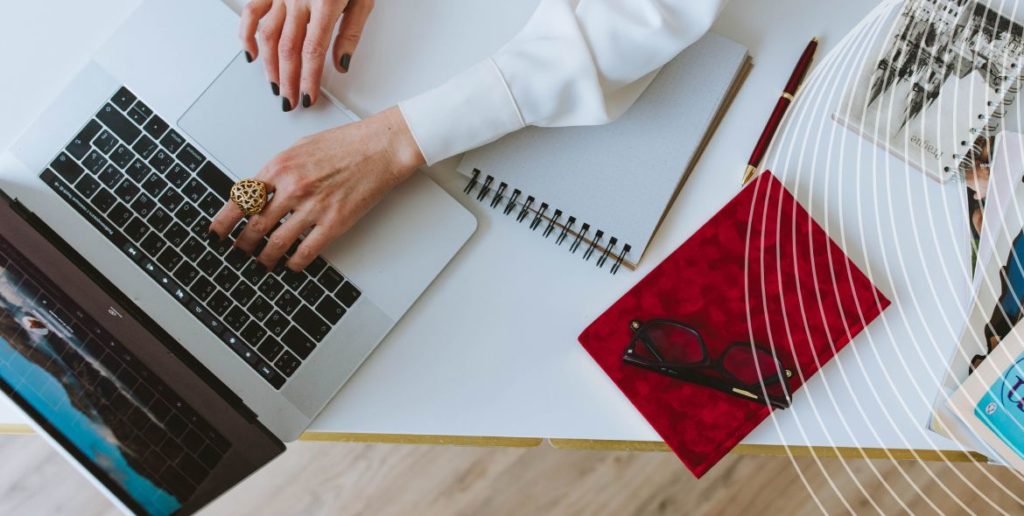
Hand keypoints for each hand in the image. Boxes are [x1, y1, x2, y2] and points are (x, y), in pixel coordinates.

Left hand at [209, 107, 424, 270]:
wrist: (381, 147)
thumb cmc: (346, 144)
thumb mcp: (300, 147)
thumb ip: (278, 170)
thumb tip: (260, 191)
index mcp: (279, 166)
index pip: (240, 199)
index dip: (224, 221)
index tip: (216, 232)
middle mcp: (292, 187)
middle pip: (254, 225)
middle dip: (242, 244)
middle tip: (239, 251)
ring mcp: (313, 207)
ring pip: (276, 242)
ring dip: (265, 257)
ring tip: (262, 263)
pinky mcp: (334, 222)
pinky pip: (306, 251)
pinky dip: (294, 262)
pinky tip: (291, 264)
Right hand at [240, 0, 373, 110]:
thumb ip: (351, 33)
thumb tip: (341, 63)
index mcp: (325, 4)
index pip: (312, 52)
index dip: (308, 79)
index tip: (308, 97)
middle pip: (288, 49)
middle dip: (288, 80)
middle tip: (290, 100)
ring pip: (267, 35)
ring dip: (269, 66)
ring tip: (275, 85)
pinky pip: (251, 11)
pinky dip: (246, 34)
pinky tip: (250, 54)